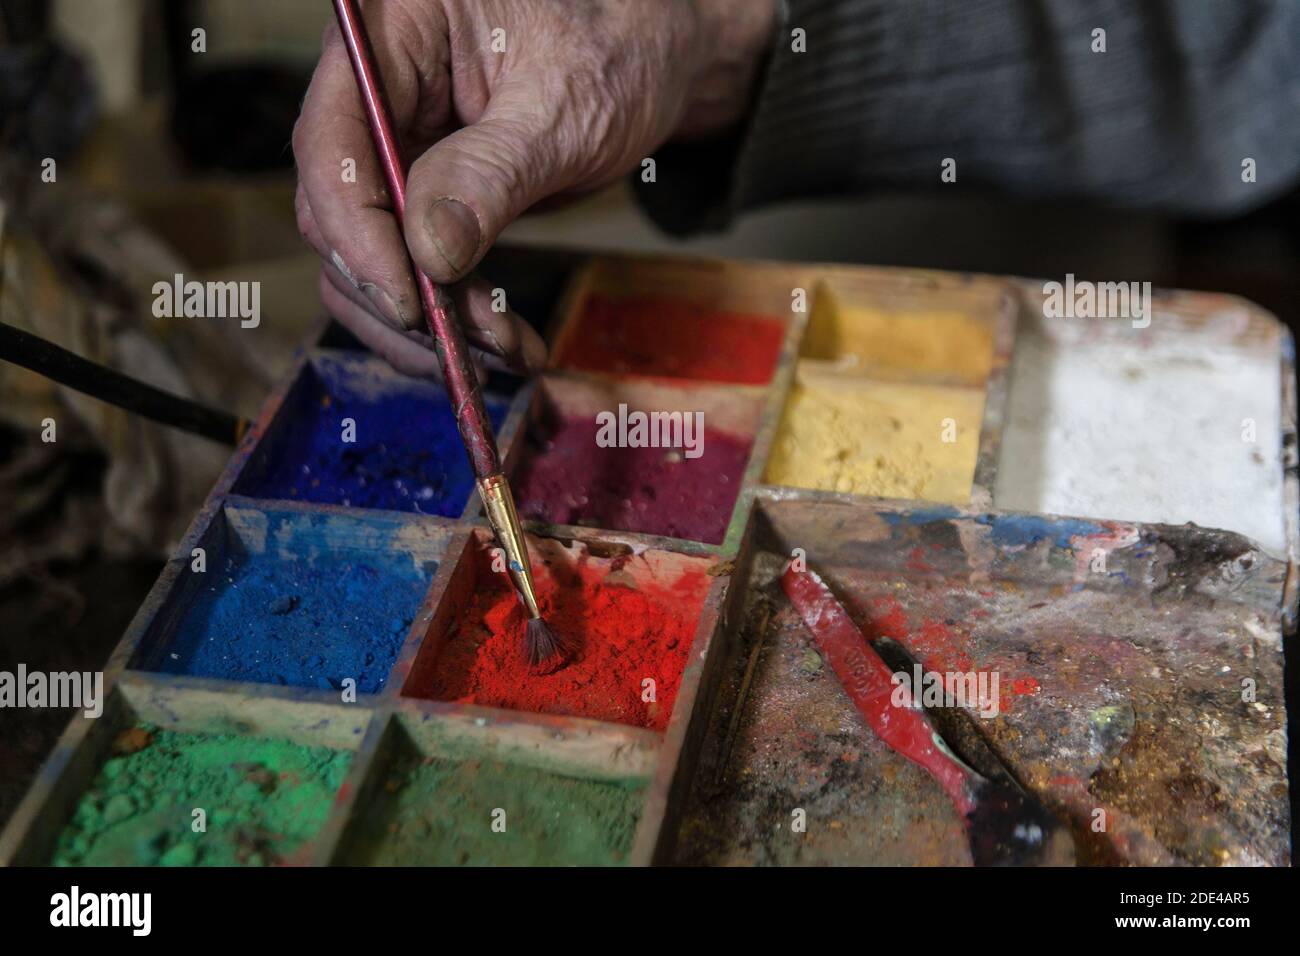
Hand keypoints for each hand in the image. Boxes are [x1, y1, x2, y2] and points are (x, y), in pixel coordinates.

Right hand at [293, 0, 775, 377]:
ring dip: (429, 323)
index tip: (407, 301)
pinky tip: (506, 341)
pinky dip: (454, 318)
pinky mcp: (422, 202)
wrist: (647, 66)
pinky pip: (414, 272)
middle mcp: (373, 97)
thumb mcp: (561, 108)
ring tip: (507, 350)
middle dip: (401, 293)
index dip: (356, 235)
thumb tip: (428, 253)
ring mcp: (394, 154)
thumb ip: (489, 174)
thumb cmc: (611, 53)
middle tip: (467, 347)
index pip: (332, 147)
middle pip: (340, 215)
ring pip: (369, 261)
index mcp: (387, 40)